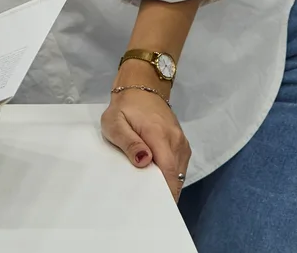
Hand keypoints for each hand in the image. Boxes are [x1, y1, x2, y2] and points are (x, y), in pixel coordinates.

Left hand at [101, 81, 190, 200]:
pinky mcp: (181, 143)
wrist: (141, 87)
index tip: (158, 209)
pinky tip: (157, 183)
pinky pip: (179, 165)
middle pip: (175, 174)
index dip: (165, 192)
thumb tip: (144, 161)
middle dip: (165, 193)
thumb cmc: (124, 107)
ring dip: (168, 185)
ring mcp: (181, 141)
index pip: (168, 170)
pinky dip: (170, 176)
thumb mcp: (115, 123)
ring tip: (152, 200)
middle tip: (150, 210)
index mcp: (159, 134)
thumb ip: (129, 142)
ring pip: (179, 172)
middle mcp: (175, 139)